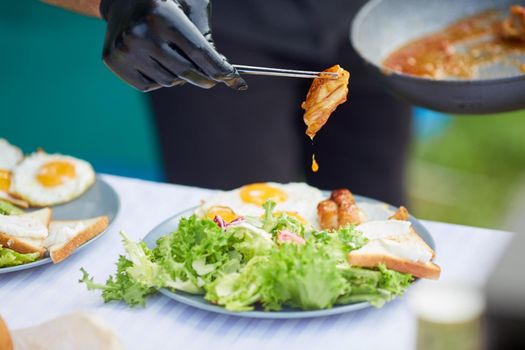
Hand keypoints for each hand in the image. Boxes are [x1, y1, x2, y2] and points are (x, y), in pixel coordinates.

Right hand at [99, 0, 246, 91]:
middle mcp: (140, 32)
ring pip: (168, 81)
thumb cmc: (166, 0)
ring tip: (173, 55)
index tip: (234, 79)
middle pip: (185, 72)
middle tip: (214, 77)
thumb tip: (222, 73)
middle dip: (204, 76)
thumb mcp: (190, 6)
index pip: (199, 52)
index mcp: (162, 14)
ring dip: (179, 75)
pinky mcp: (113, 60)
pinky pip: (149, 85)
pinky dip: (158, 79)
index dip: (220, 69)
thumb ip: (205, 36)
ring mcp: (124, 48)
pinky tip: (155, 60)